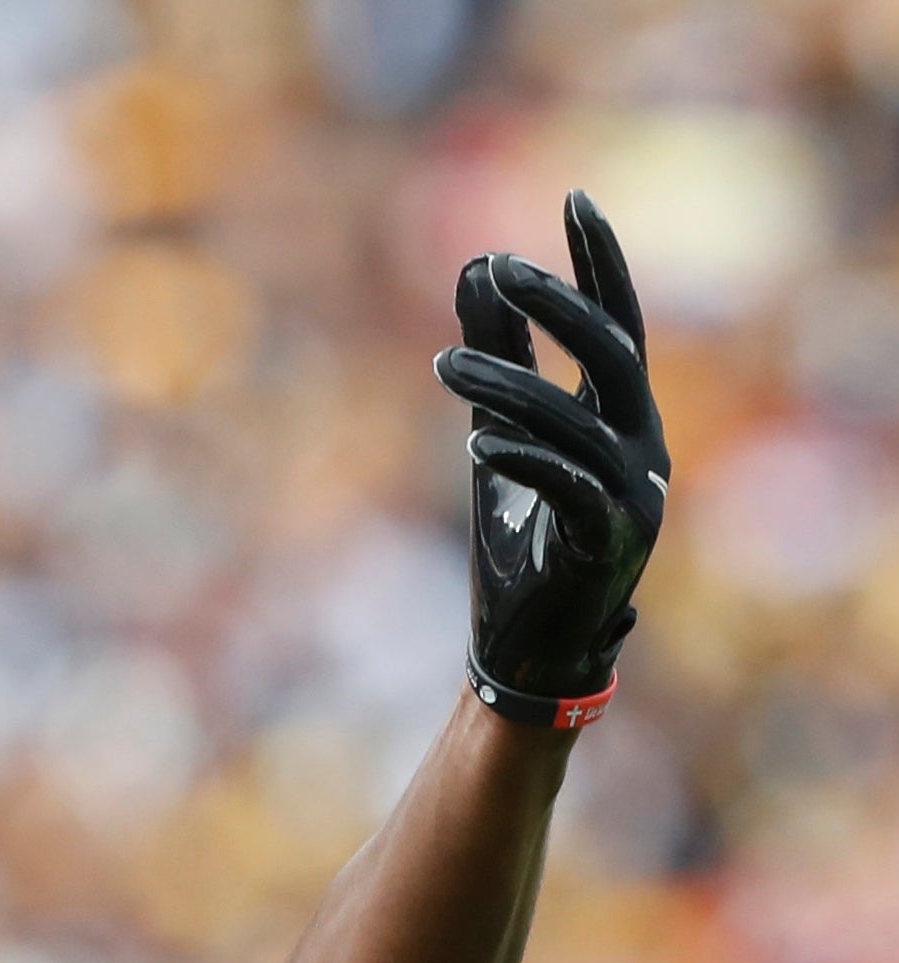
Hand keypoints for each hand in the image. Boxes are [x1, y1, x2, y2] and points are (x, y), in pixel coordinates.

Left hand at [432, 190, 668, 724]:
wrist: (532, 646)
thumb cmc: (520, 540)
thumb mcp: (500, 434)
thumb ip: (498, 358)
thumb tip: (475, 268)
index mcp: (625, 417)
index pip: (623, 321)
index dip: (602, 260)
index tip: (573, 195)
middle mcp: (642, 446)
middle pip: (612, 353)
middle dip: (558, 305)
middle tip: (496, 267)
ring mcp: (631, 495)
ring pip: (577, 420)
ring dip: (507, 384)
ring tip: (440, 364)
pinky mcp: (603, 541)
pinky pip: (566, 485)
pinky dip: (522, 456)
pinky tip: (476, 439)